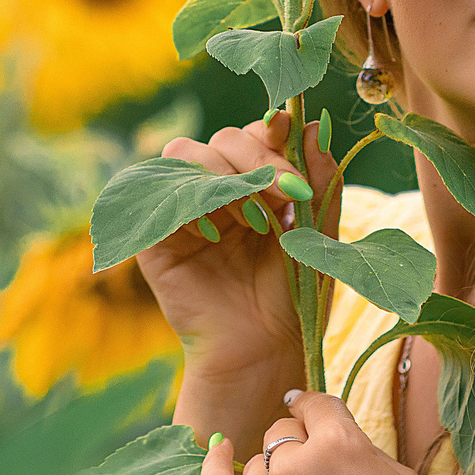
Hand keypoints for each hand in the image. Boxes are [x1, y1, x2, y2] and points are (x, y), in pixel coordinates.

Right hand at [133, 113, 341, 379]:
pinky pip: (157, 191)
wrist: (264, 350)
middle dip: (258, 159)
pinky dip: (192, 202)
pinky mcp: (153, 234)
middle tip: (286, 195)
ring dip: (225, 177)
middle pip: (222, 137)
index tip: (294, 145)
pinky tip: (218, 234)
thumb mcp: (317, 233)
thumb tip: (314, 124)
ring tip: (253, 220)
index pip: (254, 133)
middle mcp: (216, 190)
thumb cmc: (293, 297)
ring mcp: (182, 208)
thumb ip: (321, 180)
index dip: (273, 131)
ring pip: (185, 153)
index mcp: (254, 183)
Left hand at [199, 391, 447, 474]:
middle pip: (282, 433)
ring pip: (257, 464)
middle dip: (299, 445)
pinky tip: (220, 450)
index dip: (314, 408)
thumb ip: (360, 445)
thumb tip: (327, 427)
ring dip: (275, 474)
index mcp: (340, 444)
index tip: (308, 410)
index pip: (315, 406)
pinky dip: (215, 464)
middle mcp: (296, 467)